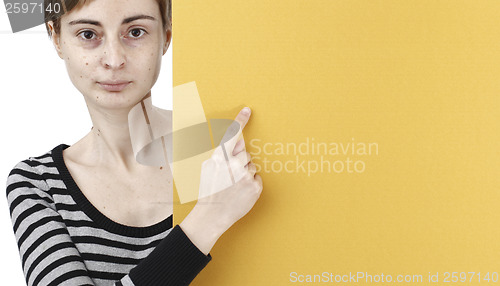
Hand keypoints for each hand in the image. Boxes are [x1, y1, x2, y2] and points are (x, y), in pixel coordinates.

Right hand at [180, 107, 262, 254]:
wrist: (212, 215)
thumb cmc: (209, 191)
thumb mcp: (208, 169)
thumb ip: (221, 155)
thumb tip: (237, 144)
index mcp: (220, 158)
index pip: (231, 135)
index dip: (240, 121)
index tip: (248, 110)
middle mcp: (234, 164)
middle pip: (245, 153)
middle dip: (240, 161)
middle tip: (230, 176)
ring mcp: (245, 176)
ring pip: (252, 166)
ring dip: (245, 173)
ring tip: (234, 186)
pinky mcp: (255, 187)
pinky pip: (257, 177)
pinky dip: (251, 183)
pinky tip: (241, 191)